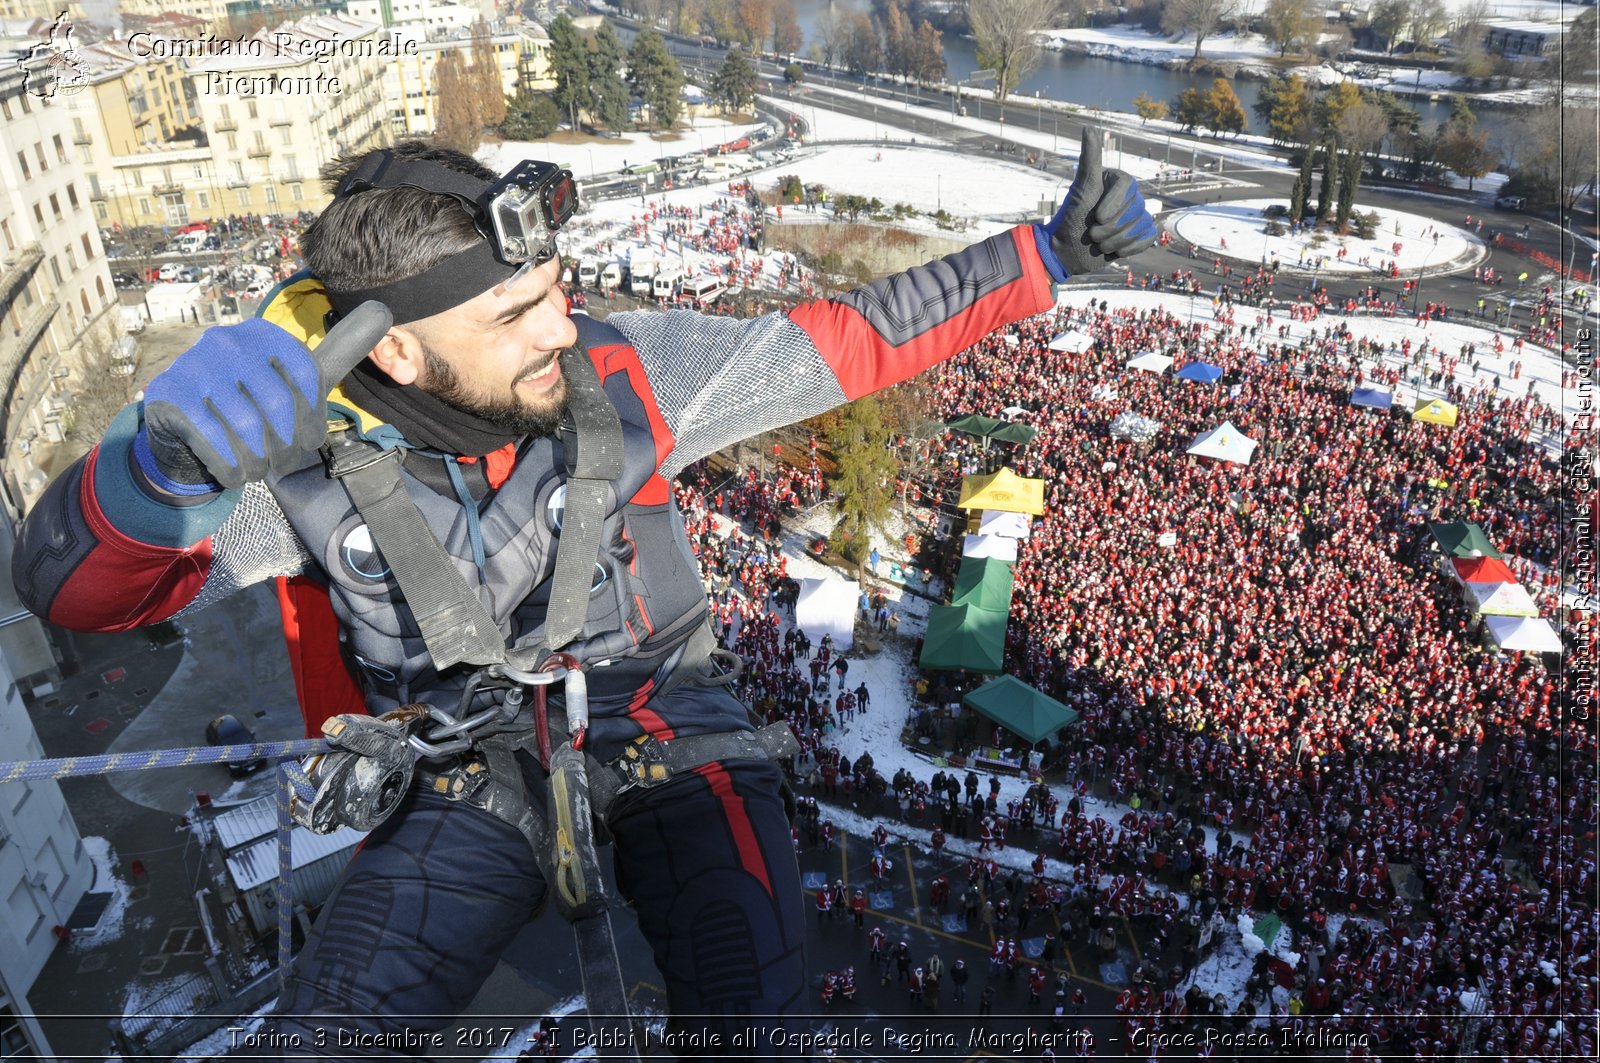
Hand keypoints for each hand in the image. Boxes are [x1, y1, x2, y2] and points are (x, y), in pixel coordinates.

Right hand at [134, 302, 391, 491]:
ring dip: (258, 460)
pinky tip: (232, 469)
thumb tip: (383, 308)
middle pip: (279, 406)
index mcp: (264, 334)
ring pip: (248, 429)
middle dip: (286, 444)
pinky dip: (231, 467)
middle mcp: (227, 341)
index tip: (308, 438)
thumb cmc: (252, 400)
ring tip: (255, 465)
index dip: (313, 417)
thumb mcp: (297, 375)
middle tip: (281, 459)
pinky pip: (214, 442)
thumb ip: (338, 351)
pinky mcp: (170, 396)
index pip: (308, 377)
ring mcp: (194, 366)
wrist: (185, 424)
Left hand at [1039, 129, 1158, 280]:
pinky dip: (1130, 247)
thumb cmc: (1071, 218)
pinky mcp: (1140, 235)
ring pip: (1140, 225)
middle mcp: (1130, 196)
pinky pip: (1147, 238)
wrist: (1067, 251)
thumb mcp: (1081, 189)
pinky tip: (1114, 250)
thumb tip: (1088, 128)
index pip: (1127, 185)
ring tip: (1098, 242)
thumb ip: (1089, 159)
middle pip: (1134, 209)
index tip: (1096, 217)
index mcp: (1117, 181)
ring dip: (1116, 240)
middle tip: (1091, 234)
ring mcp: (1136, 216)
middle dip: (1110, 227)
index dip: (1114, 204)